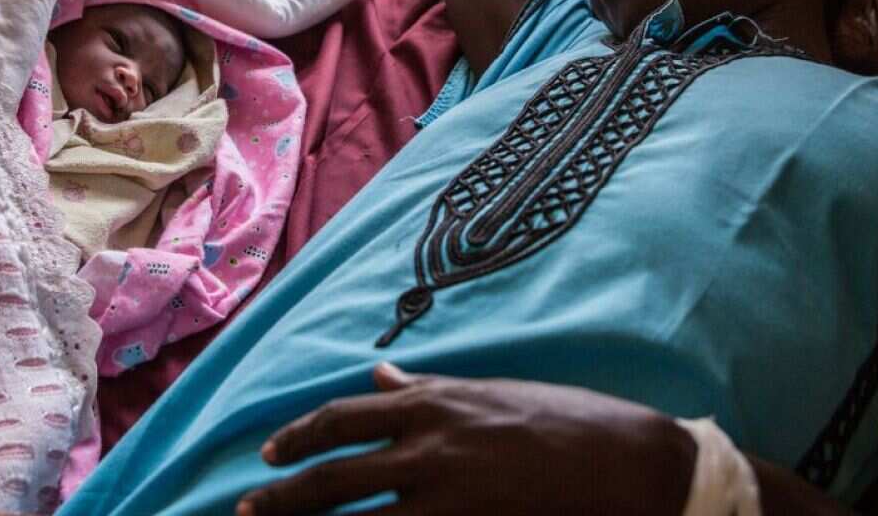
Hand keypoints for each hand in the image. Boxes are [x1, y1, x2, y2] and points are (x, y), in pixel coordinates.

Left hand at [237, 363, 694, 515]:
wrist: (629, 462)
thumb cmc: (563, 419)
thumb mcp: (489, 391)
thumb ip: (427, 387)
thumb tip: (380, 375)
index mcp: (431, 403)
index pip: (341, 419)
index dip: (298, 438)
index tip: (270, 455)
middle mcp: (427, 447)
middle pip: (331, 479)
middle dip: (282, 499)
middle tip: (248, 510)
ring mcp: (446, 498)